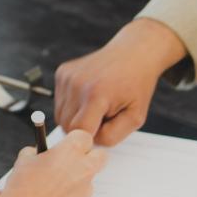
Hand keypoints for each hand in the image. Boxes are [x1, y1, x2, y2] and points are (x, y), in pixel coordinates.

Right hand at [0, 130, 106, 196]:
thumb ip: (37, 152)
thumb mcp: (24, 160)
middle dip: (91, 156)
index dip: (75, 141)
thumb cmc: (23, 187)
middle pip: (101, 156)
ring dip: (78, 179)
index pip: (85, 137)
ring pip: (89, 178)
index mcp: (70, 151)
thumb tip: (40, 153)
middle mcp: (83, 168)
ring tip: (55, 186)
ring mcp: (85, 189)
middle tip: (73, 161)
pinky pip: (81, 196)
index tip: (67, 146)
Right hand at [55, 18, 186, 145]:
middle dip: (84, 128)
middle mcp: (77, 84)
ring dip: (76, 117)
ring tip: (96, 106)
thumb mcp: (135, 117)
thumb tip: (88, 143)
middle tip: (103, 117)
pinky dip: (72, 104)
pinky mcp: (62, 72)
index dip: (90, 138)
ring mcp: (67, 76)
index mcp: (96, 95)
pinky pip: (59, 101)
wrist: (133, 53)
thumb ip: (112, 136)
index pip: (78, 133)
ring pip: (60, 115)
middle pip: (67, 126)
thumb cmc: (136, 85)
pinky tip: (88, 95)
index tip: (103, 132)